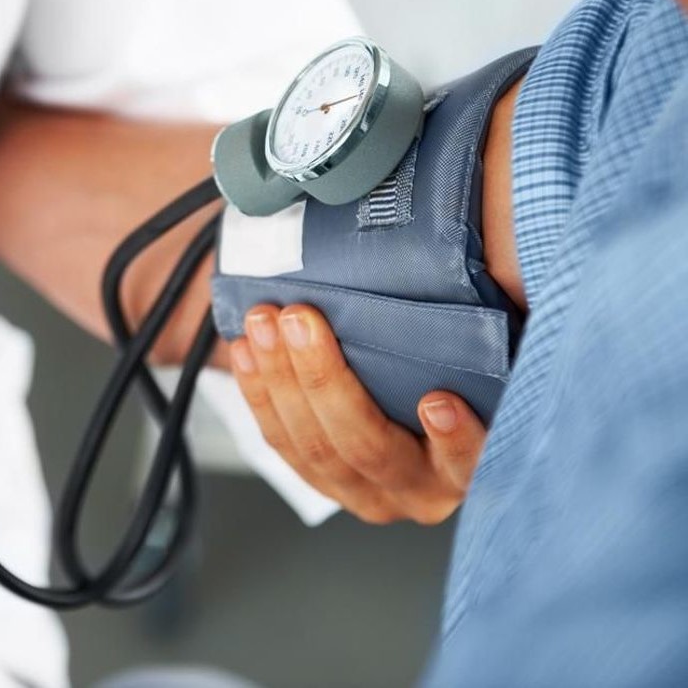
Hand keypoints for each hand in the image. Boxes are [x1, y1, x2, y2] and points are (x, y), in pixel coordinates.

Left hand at [229, 303, 486, 524]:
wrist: (419, 411)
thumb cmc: (455, 374)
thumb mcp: (488, 361)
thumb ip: (494, 333)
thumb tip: (507, 263)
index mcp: (466, 468)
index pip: (469, 462)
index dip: (457, 440)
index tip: (437, 402)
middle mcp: (417, 491)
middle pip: (366, 446)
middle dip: (323, 379)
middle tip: (300, 319)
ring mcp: (365, 492)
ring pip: (312, 447)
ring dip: (280, 380)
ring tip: (263, 323)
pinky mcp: (322, 480)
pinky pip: (282, 443)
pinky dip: (259, 394)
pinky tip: (246, 352)